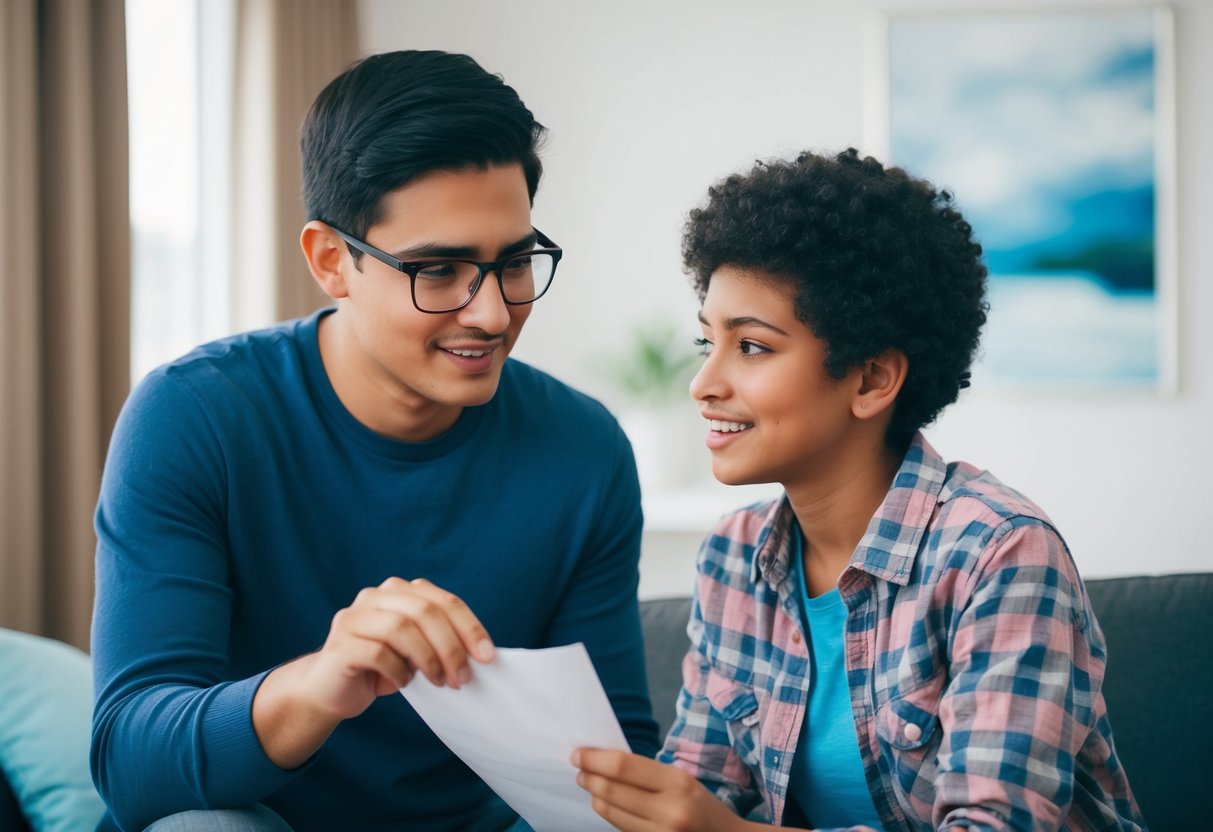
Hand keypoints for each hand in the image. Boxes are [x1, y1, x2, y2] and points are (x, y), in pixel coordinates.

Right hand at [254, 577, 493, 766]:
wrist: (329, 691)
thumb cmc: (382, 669)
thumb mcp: (417, 651)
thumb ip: (440, 641)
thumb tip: (480, 654)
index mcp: (399, 591)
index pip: (443, 601)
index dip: (469, 627)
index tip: (488, 656)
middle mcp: (374, 596)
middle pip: (425, 611)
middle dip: (451, 646)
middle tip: (463, 677)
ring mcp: (354, 617)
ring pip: (401, 627)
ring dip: (428, 659)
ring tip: (439, 682)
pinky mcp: (341, 642)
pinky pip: (378, 652)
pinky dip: (398, 670)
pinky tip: (403, 683)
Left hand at [572, 748, 750, 831]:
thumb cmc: (702, 806)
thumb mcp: (682, 780)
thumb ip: (647, 773)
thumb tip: (605, 760)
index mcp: (678, 783)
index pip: (623, 767)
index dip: (594, 758)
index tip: (578, 753)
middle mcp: (669, 810)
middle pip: (611, 790)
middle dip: (588, 777)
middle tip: (579, 770)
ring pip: (610, 812)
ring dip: (595, 796)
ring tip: (591, 786)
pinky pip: (620, 828)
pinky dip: (609, 813)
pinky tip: (607, 804)